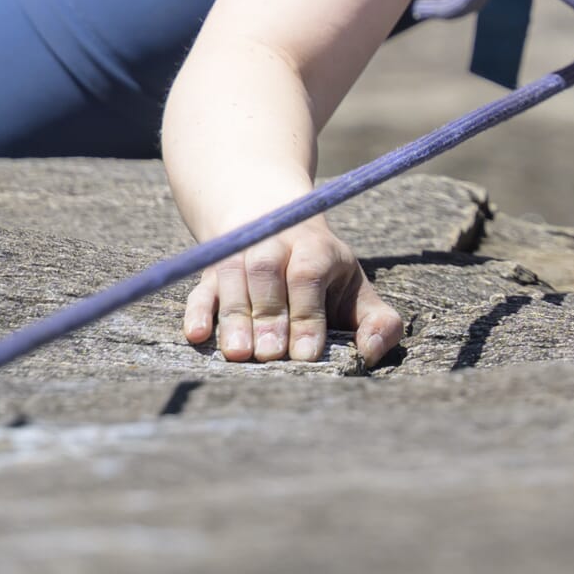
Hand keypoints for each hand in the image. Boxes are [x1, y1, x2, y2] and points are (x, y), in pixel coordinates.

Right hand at [179, 217, 401, 366]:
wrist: (270, 219)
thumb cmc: (323, 274)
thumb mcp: (355, 289)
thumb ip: (377, 321)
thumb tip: (372, 351)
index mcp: (315, 249)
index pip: (308, 274)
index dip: (306, 312)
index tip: (306, 352)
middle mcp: (275, 245)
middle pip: (267, 274)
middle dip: (269, 316)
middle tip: (270, 355)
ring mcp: (240, 255)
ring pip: (233, 278)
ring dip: (235, 316)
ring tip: (240, 354)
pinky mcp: (212, 272)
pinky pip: (200, 287)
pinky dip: (197, 310)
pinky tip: (198, 335)